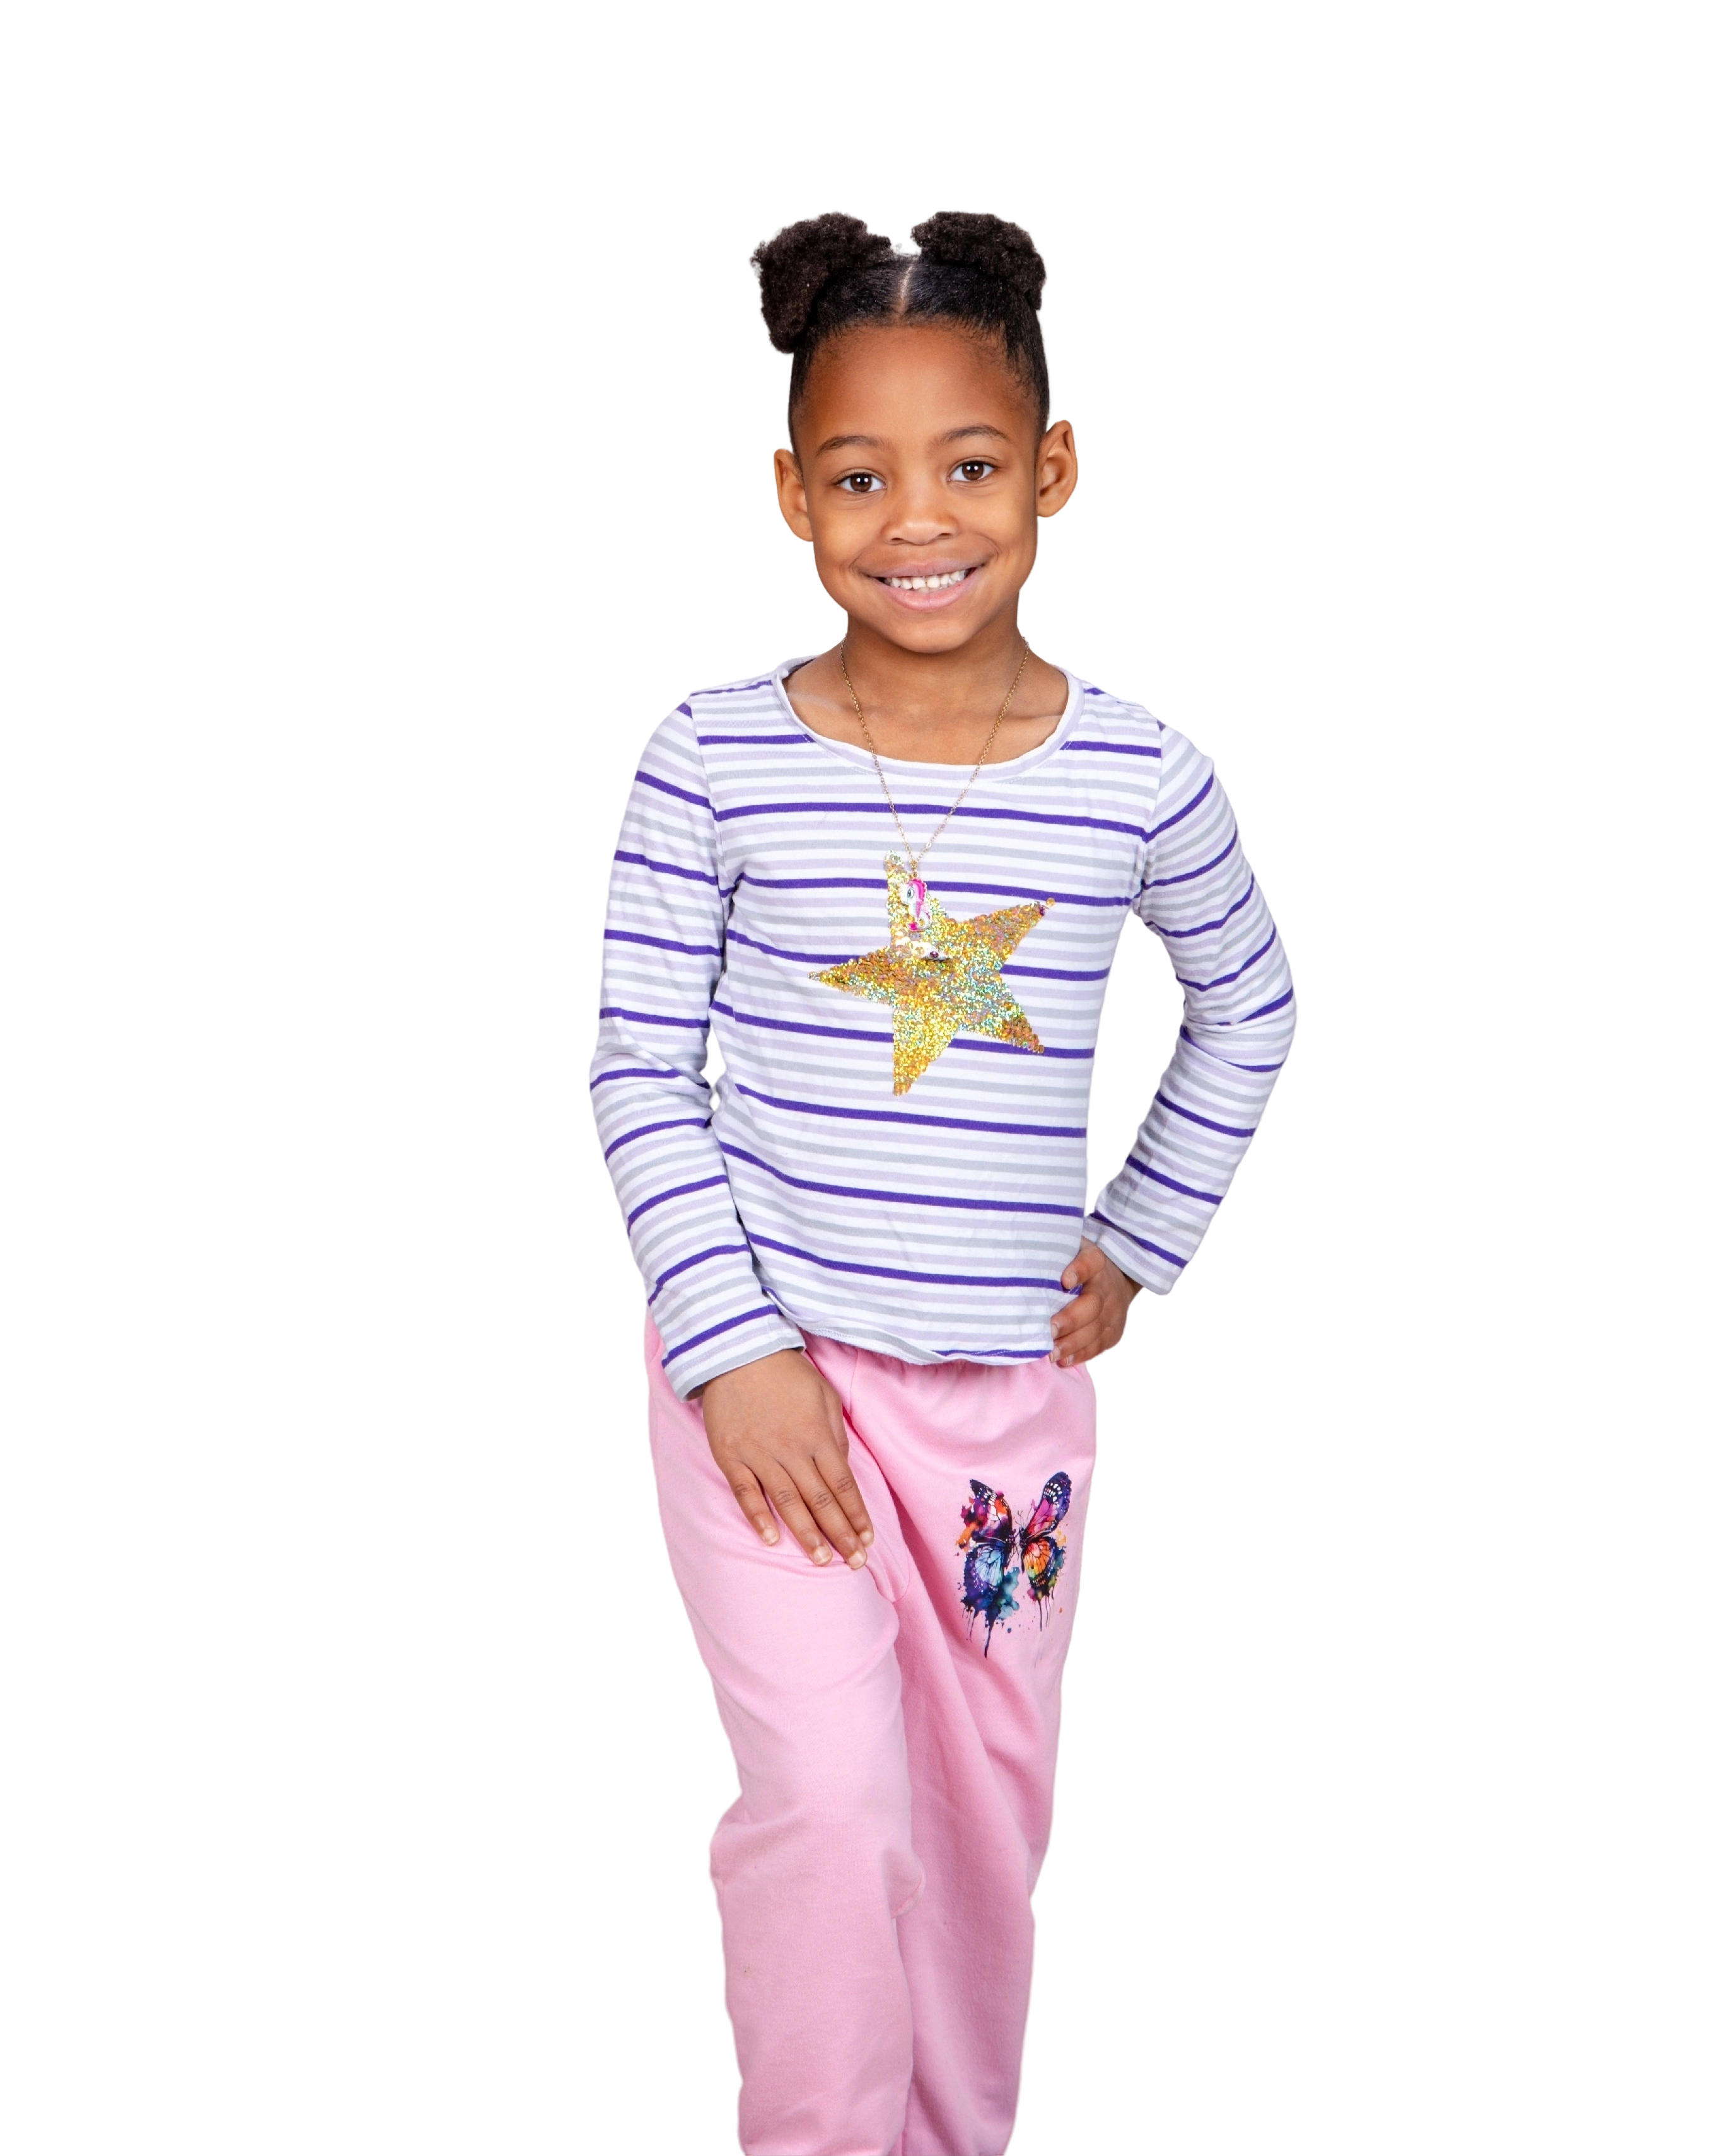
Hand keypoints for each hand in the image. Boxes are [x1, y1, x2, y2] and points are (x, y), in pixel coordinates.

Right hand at [696, 1349, 874, 1567]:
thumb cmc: (786, 1372)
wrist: (737, 1351)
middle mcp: (791, 1449)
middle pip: (821, 1500)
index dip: (857, 1516)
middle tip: (854, 1563)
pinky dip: (758, 1517)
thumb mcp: (824, 1394)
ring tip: (822, 1561)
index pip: (843, 1485)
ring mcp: (759, 1454)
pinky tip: (771, 1539)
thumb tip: (843, 1463)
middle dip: (840, 1535)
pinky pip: (746, 1492)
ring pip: (788, 1502)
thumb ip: (836, 1432)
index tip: (868, 1540)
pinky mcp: (731, 1455)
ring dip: (807, 1534)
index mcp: (818, 1435)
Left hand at [1050, 1240, 1141, 1365]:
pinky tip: (1063, 1361)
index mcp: (1095, 1260)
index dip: (1080, 1270)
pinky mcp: (1113, 1331)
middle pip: (1093, 1303)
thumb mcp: (1068, 1250)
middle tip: (1049, 1330)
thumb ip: (1050, 1254)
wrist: (1115, 1278)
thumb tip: (1012, 1258)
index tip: (1065, 1281)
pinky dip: (1081, 1354)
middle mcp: (1106, 1286)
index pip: (1091, 1262)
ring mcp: (1113, 1310)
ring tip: (1051, 1353)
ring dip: (1072, 1343)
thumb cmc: (1075, 1263)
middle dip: (1071, 1319)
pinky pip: (1099, 1345)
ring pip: (1095, 1328)